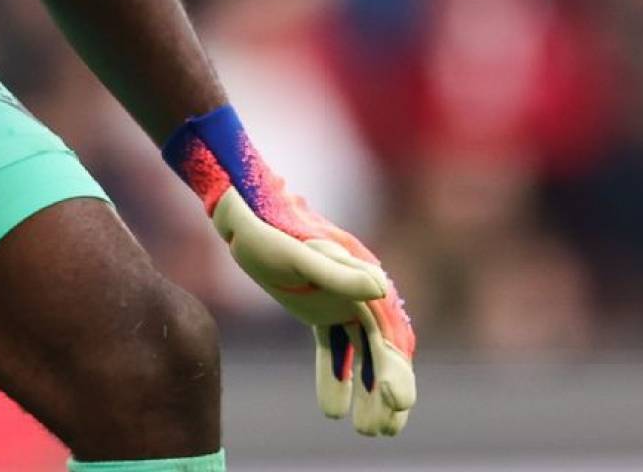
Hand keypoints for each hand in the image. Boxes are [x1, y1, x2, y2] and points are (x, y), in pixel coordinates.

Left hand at [165, 106, 417, 436]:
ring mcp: (341, 302)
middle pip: (382, 349)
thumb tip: (380, 287)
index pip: (387, 332)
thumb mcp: (296, 253)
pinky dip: (335, 378)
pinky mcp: (319, 310)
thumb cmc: (268, 228)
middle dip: (388, 391)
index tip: (398, 400)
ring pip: (362, 355)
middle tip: (384, 430)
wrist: (244, 212)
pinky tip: (333, 412)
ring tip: (370, 431)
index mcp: (362, 277)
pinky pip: (334, 350)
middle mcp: (359, 291)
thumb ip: (335, 272)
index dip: (395, 368)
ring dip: (368, 392)